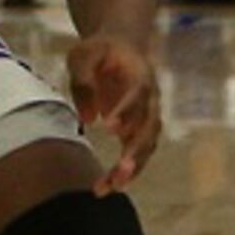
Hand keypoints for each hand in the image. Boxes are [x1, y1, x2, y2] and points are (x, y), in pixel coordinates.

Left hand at [68, 36, 162, 190]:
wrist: (121, 46)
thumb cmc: (100, 50)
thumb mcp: (83, 54)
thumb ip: (83, 81)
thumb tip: (87, 119)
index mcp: (141, 75)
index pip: (139, 94)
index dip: (127, 110)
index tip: (109, 126)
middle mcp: (150, 100)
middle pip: (150, 128)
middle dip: (135, 152)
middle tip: (119, 171)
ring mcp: (147, 117)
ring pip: (146, 147)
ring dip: (131, 169)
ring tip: (109, 187)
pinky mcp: (138, 131)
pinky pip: (136, 155)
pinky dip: (123, 172)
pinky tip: (104, 187)